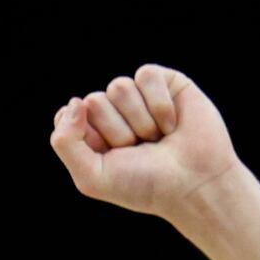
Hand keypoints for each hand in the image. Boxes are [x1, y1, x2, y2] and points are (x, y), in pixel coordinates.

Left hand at [48, 65, 241, 221]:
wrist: (195, 183)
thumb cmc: (145, 185)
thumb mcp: (93, 177)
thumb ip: (65, 143)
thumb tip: (75, 101)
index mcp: (90, 136)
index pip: (67, 116)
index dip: (88, 137)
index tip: (110, 158)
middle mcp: (111, 113)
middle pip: (94, 101)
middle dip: (118, 132)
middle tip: (140, 151)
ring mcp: (137, 97)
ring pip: (119, 87)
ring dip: (140, 121)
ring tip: (157, 139)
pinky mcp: (163, 82)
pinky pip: (146, 75)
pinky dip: (159, 105)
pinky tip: (172, 124)